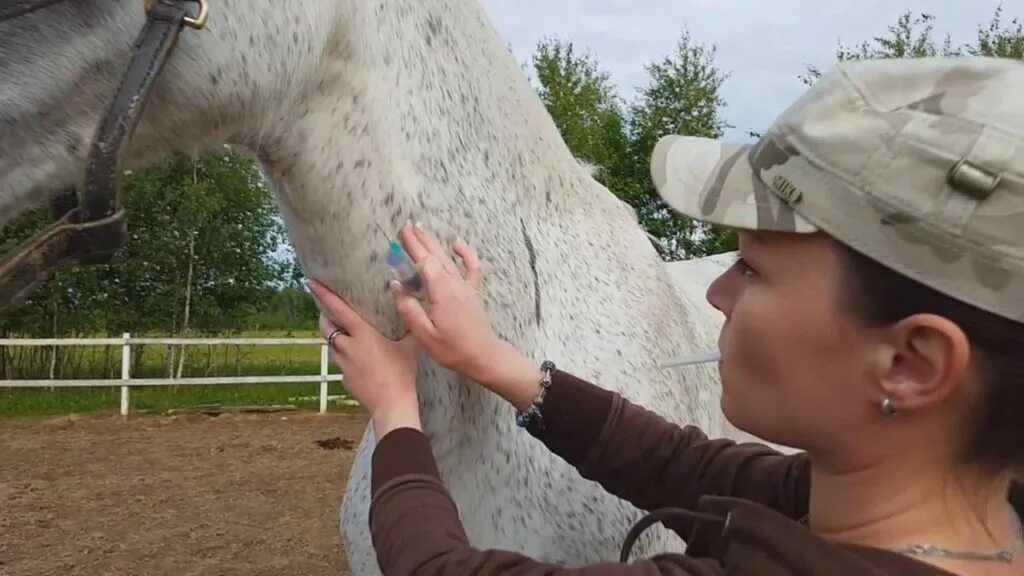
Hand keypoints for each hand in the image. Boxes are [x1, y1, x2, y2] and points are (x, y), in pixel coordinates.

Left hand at [308, 279, 420, 439]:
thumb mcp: (409, 346)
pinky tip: (361, 363)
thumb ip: (408, 328)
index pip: (338, 309)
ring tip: (347, 337)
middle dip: (325, 317)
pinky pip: (342, 364)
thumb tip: (412, 312)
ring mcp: (344, 365)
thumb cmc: (402, 374)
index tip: (311, 283)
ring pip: (332, 346)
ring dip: (336, 339)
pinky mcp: (345, 379)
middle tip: (330, 312)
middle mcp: (348, 347)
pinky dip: (347, 359)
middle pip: (326, 327)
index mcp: (362, 334)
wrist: (392, 404)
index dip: (324, 295)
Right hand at [389, 223, 499, 379]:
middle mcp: (455, 285)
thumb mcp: (423, 334)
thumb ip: (409, 309)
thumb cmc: (452, 349)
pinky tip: (457, 243)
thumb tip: (396, 285)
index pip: (424, 263)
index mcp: (441, 292)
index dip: (412, 248)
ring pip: (448, 259)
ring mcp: (465, 287)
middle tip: (406, 226)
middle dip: (420, 240)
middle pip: (435, 256)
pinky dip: (466, 254)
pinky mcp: (472, 293)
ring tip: (421, 229)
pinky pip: (471, 268)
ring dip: (434, 243)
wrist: (483, 356)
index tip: (401, 234)